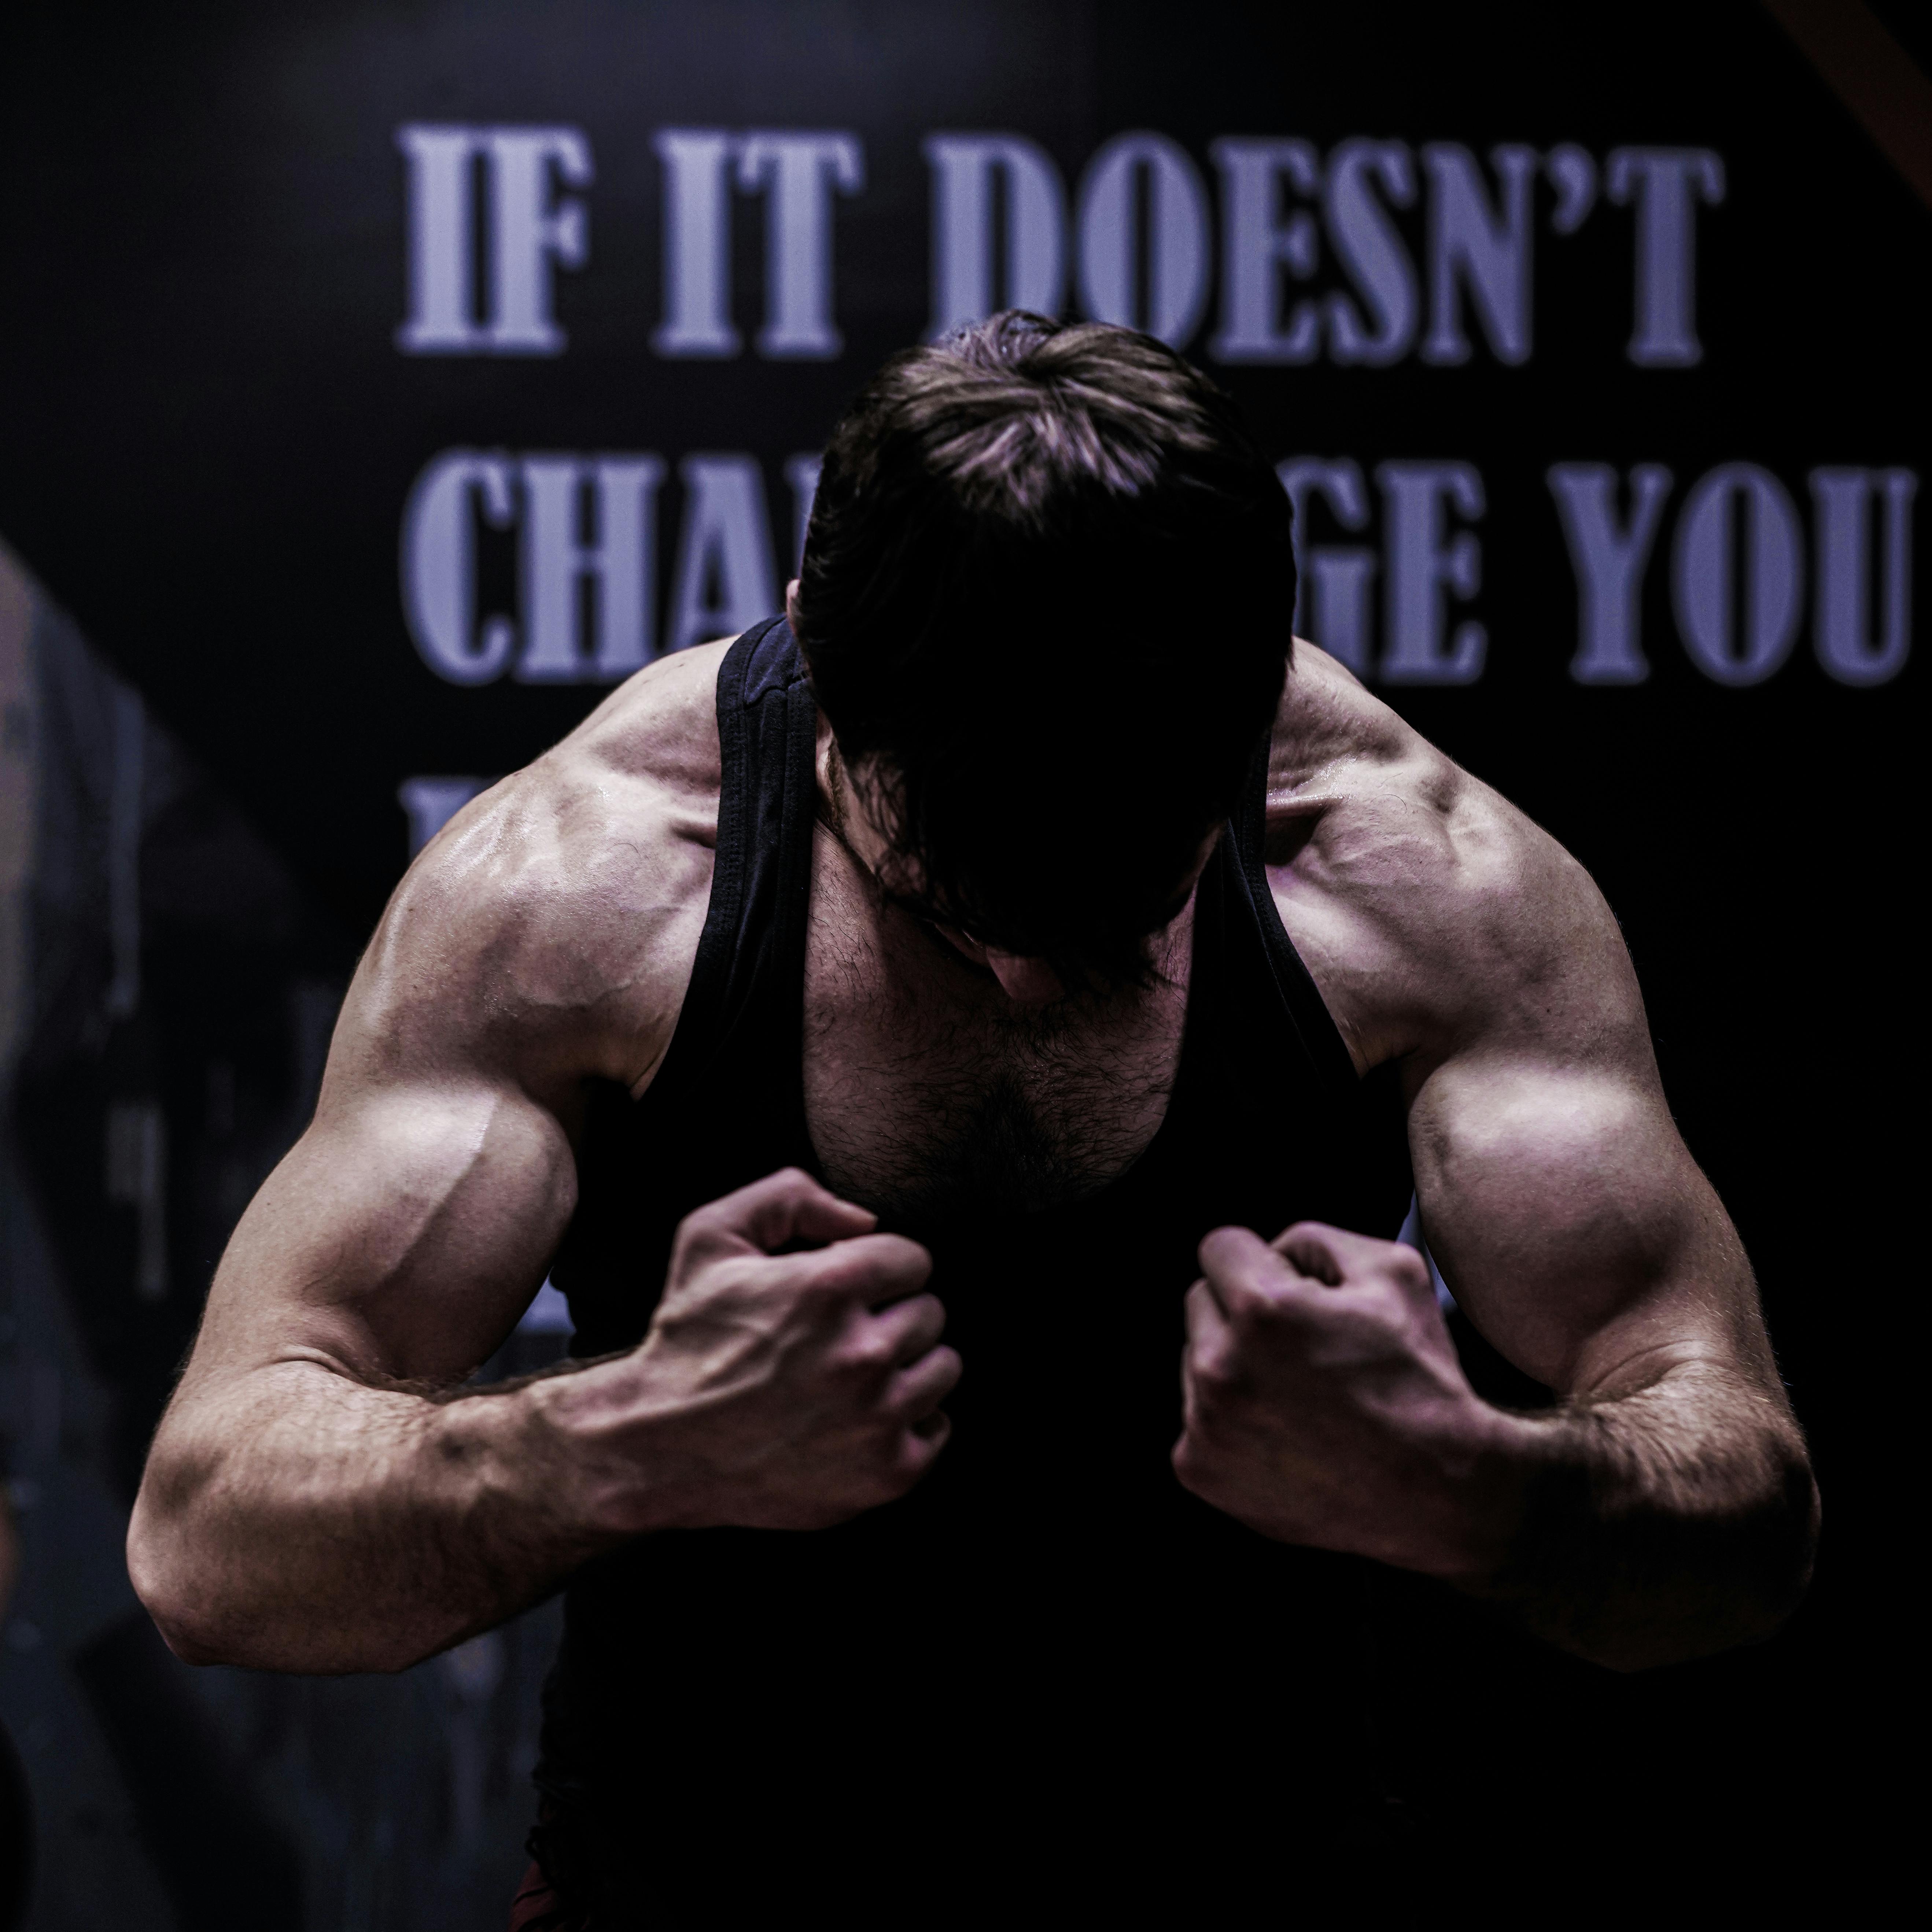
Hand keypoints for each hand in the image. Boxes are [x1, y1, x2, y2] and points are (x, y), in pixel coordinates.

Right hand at [550, 1169, 959, 1533]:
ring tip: (854, 1374)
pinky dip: (909, 1422)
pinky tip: (860, 1417)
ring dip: (907, 1366)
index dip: (878, 1268)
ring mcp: (878, 1419)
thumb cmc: (688, 1338)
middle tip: (842, 1335)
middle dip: (891, 1314)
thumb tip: (865, 1220)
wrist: (659, 1447)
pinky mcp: (886, 1473)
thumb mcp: (711, 1236)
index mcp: (829, 1289)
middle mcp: (862, 1354)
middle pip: (930, 1313)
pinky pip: (937, 1428)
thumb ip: (790, 1196)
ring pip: (943, 1368)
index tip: (848, 1288)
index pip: (914, 1259)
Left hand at [1172, 1221, 1517, 1577]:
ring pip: (1196, 1360)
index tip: (1288, 1288)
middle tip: (1300, 1346)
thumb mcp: (1392, 1272)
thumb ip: (1315, 1240)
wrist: (1435, 1493)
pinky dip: (1230, 1420)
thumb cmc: (1419, 1378)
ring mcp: (1205, 1424)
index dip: (1259, 1260)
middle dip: (1241, 1311)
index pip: (1219, 1246)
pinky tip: (1284, 1434)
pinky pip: (1196, 1417)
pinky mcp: (1199, 1468)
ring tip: (1299, 1396)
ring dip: (1234, 1366)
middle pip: (1200, 1301)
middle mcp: (1220, 1367)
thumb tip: (1270, 1251)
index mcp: (1262, 1310)